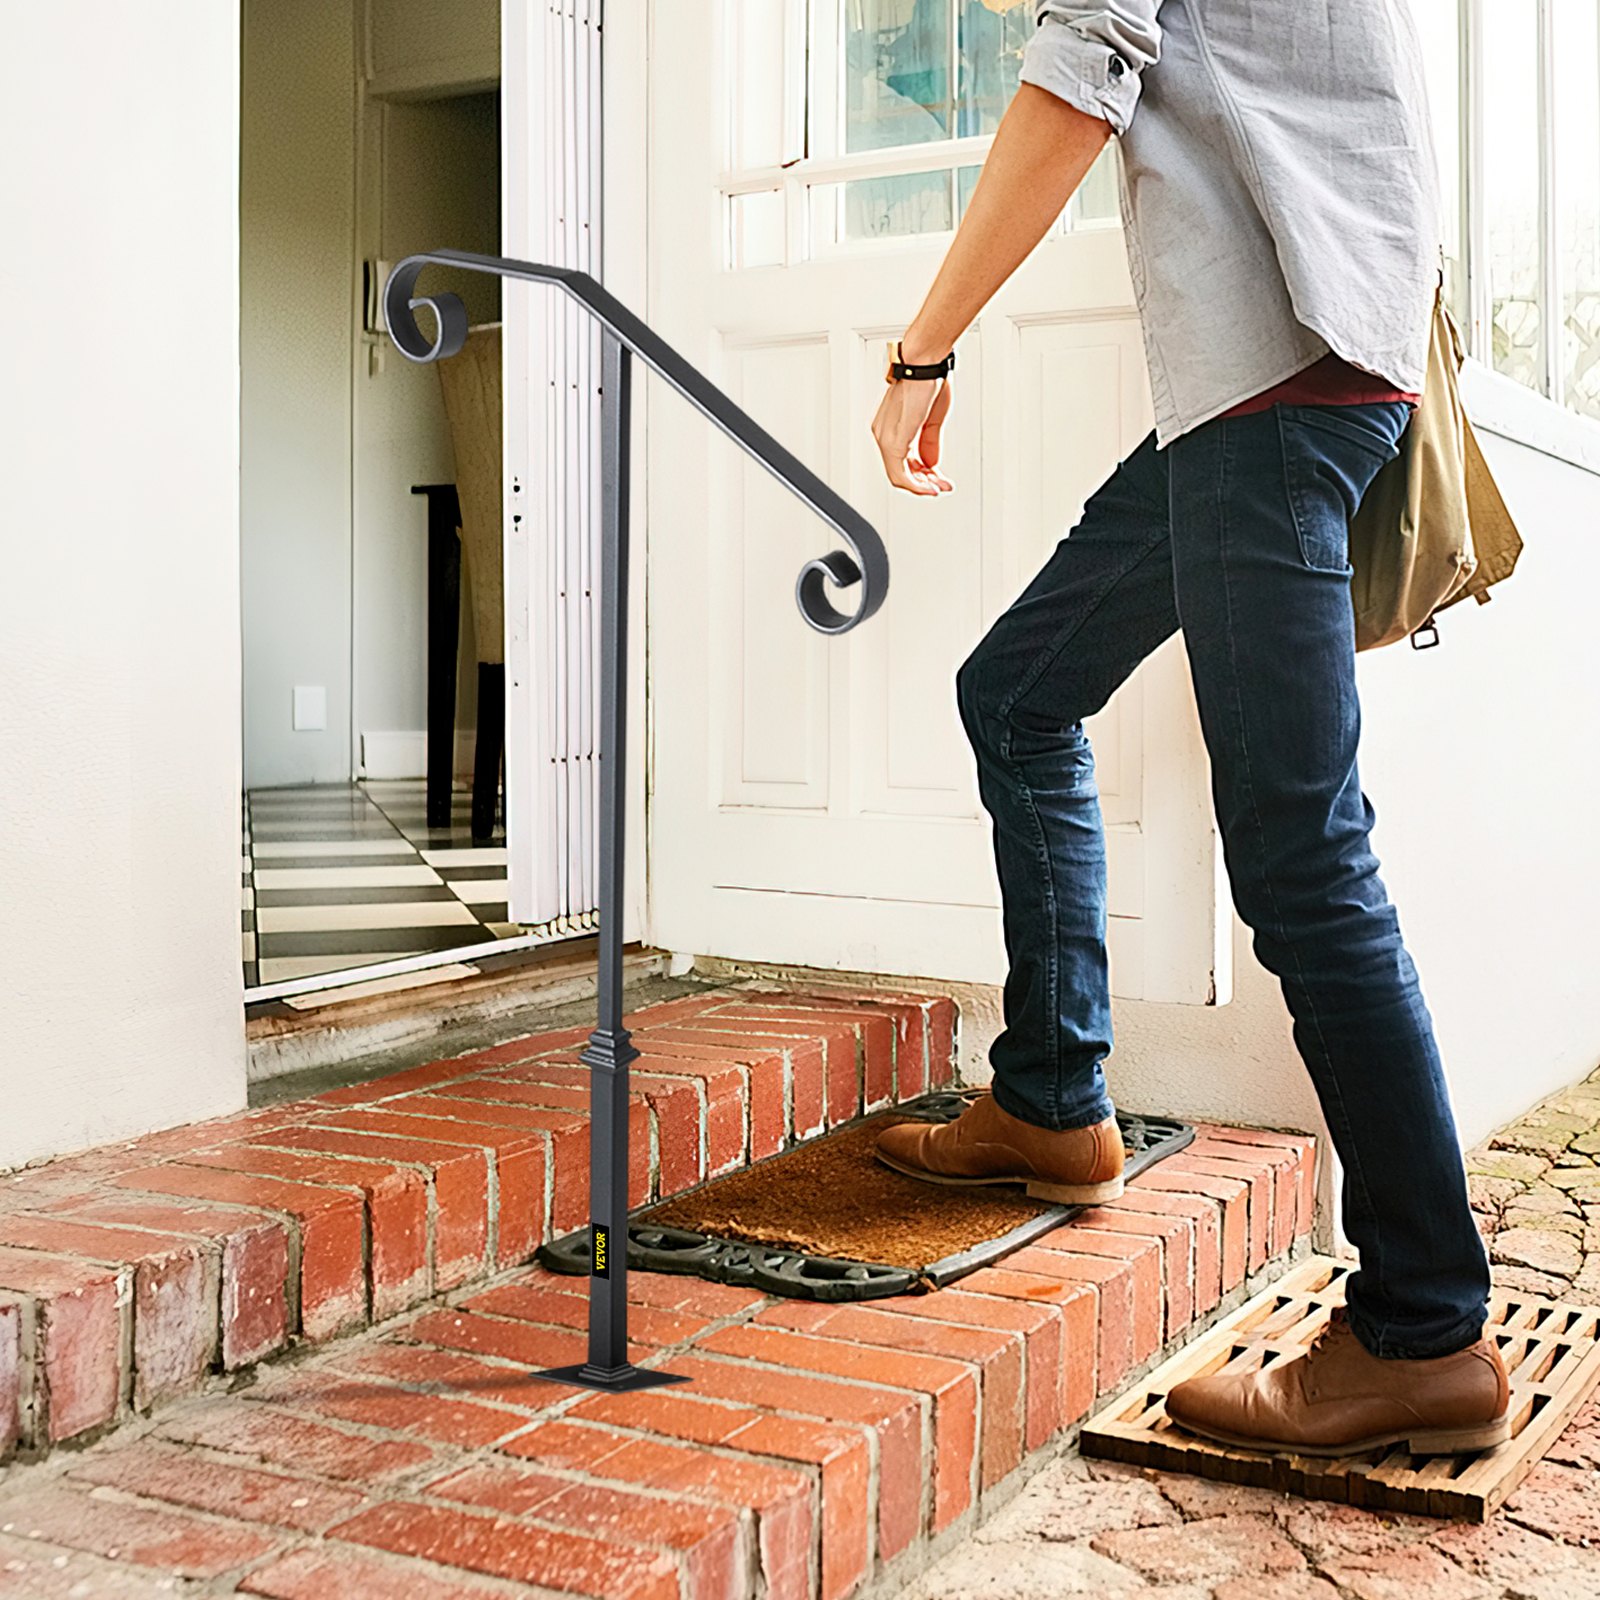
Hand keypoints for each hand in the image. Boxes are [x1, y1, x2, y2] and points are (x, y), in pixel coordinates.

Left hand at [871, 375, 953, 495]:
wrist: (924, 361)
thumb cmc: (928, 379)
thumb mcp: (931, 419)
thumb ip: (928, 444)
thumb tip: (930, 463)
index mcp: (891, 426)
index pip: (903, 460)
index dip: (922, 475)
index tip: (939, 479)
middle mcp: (883, 433)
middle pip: (901, 471)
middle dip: (925, 483)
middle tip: (942, 487)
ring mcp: (885, 438)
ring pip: (900, 476)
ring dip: (922, 486)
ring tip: (940, 488)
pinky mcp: (893, 441)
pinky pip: (900, 474)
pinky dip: (916, 485)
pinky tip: (931, 487)